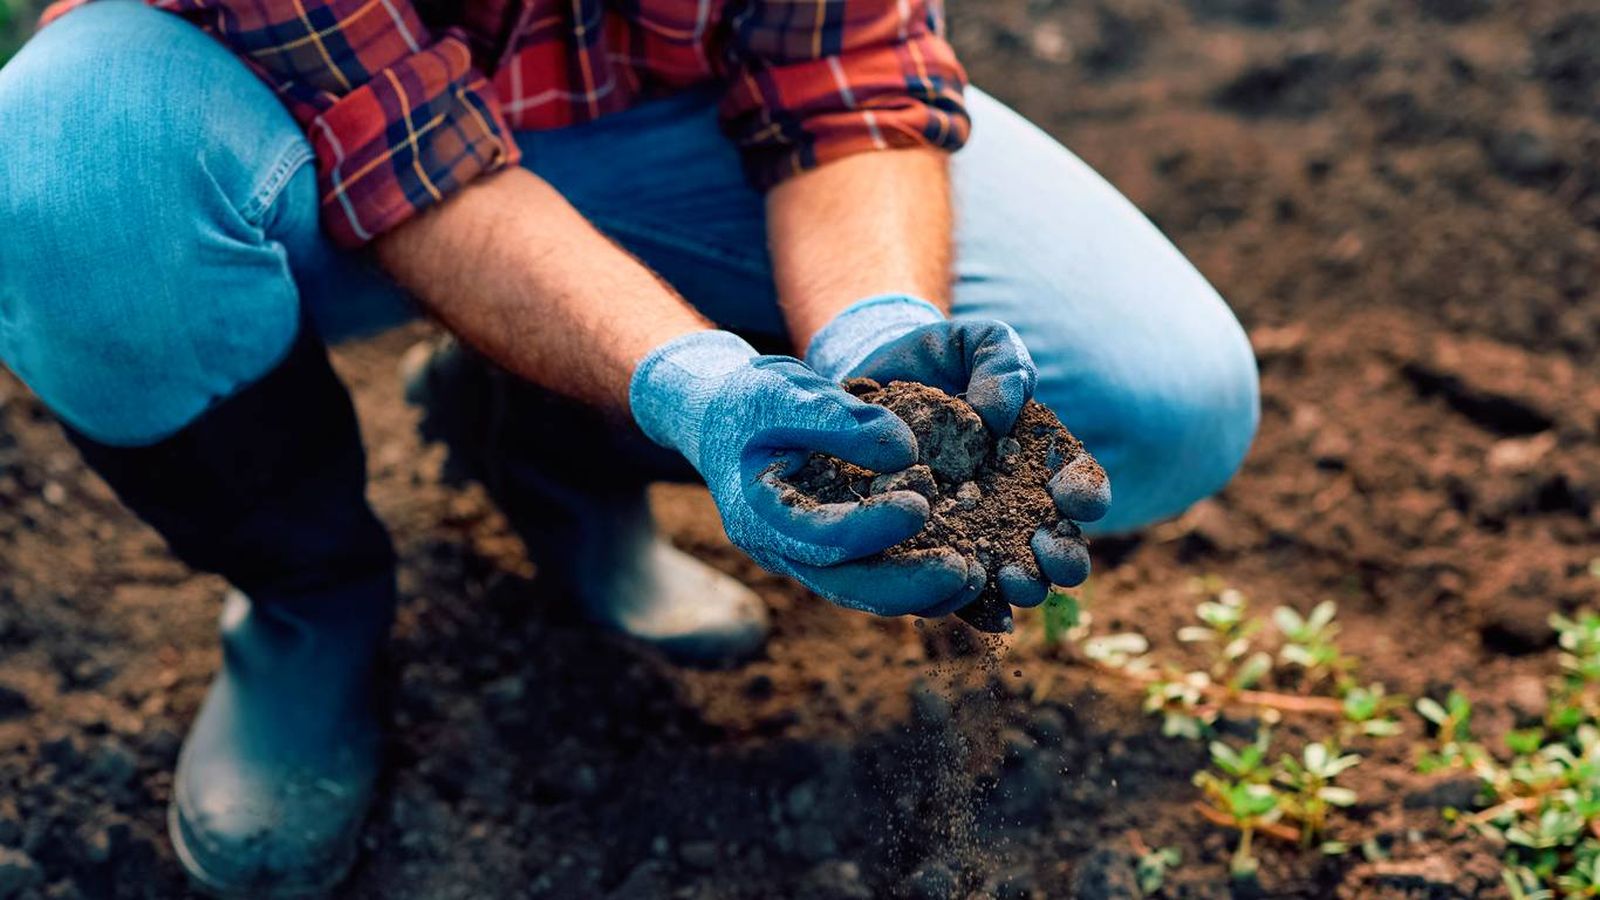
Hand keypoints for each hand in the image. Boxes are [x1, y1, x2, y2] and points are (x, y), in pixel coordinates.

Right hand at [630, 330, 985, 615]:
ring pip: (864, 592)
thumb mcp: (784, 391)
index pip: (820, 535)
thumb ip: (838, 418)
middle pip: (846, 585)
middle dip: (908, 585)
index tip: (921, 506)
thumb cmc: (751, 398)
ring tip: (976, 577)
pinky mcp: (831, 552)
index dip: (871, 528)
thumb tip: (907, 452)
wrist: (723, 416)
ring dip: (920, 594)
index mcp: (761, 514)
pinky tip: (963, 570)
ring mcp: (806, 557)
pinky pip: (873, 578)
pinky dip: (916, 581)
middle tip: (966, 570)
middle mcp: (781, 549)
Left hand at [806, 295, 1111, 604]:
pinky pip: (954, 590)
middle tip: (1044, 552)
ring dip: (1021, 587)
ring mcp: (974, 534)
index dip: (1086, 495)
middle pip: (1058, 546)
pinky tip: (970, 607)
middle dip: (1063, 557)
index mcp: (1042, 460)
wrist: (870, 379)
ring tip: (1011, 580)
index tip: (1070, 494)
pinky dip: (966, 605)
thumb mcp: (976, 341)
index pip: (1081, 486)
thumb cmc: (935, 359)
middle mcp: (1017, 506)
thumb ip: (1003, 366)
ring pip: (1013, 577)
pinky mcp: (929, 553)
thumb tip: (1001, 419)